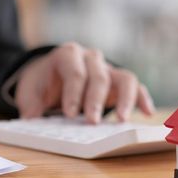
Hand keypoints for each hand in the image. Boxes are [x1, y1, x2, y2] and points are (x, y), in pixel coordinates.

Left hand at [15, 42, 154, 123]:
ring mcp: (107, 69)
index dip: (74, 93)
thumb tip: (32, 120)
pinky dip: (142, 98)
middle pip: (98, 76)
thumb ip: (30, 106)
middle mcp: (90, 58)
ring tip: (122, 120)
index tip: (71, 114)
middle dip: (95, 100)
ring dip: (125, 99)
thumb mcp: (29, 92)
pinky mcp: (118, 82)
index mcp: (67, 55)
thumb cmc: (41, 84)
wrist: (48, 74)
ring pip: (123, 78)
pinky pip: (135, 87)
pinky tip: (147, 113)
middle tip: (92, 122)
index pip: (75, 72)